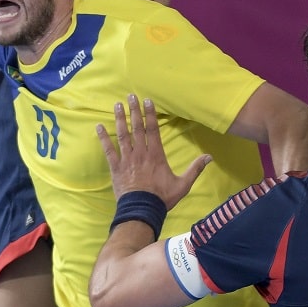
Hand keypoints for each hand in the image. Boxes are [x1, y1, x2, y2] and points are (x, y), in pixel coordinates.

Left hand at [96, 94, 209, 208]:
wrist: (142, 210)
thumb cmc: (162, 197)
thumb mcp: (183, 184)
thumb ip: (195, 169)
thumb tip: (209, 157)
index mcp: (156, 155)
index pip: (153, 129)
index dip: (150, 114)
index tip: (147, 101)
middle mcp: (140, 153)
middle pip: (137, 127)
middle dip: (134, 111)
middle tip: (131, 96)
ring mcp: (127, 159)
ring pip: (122, 135)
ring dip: (120, 119)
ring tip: (117, 105)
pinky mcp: (116, 167)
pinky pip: (108, 150)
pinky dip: (103, 138)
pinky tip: (98, 127)